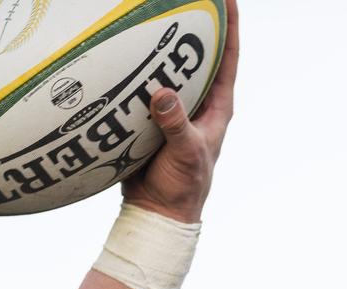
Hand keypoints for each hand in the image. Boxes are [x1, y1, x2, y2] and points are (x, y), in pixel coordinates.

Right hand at [122, 0, 239, 222]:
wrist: (157, 212)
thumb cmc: (183, 187)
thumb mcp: (186, 154)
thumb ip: (176, 124)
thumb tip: (161, 93)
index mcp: (217, 106)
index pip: (228, 57)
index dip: (230, 25)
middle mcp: (197, 102)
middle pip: (197, 54)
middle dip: (191, 24)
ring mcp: (172, 108)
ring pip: (166, 68)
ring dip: (157, 46)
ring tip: (147, 15)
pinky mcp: (148, 117)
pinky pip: (139, 86)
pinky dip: (131, 71)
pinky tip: (116, 53)